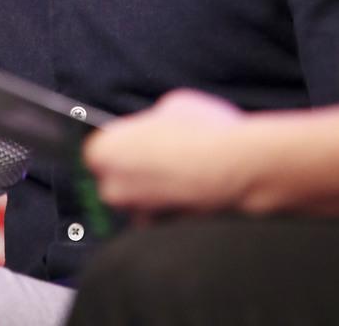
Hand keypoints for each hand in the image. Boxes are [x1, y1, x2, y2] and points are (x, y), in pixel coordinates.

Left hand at [84, 89, 247, 216]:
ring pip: (139, 199)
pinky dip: (173, 205)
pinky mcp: (164, 233)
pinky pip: (162, 214)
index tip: (138, 138)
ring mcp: (138, 214)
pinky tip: (192, 188)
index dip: (122, 142)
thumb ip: (152, 120)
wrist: (238, 167)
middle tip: (163, 152)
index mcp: (104, 151)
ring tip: (182, 170)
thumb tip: (155, 126)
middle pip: (116, 177)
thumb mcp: (171, 104)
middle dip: (135, 167)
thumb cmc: (201, 131)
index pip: (99, 148)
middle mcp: (112, 188)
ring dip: (154, 189)